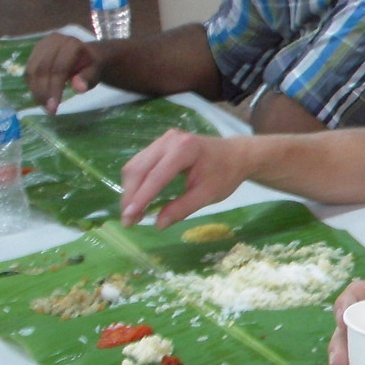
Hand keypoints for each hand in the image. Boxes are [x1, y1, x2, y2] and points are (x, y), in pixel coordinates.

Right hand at [26, 31, 99, 113]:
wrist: (85, 55)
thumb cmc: (91, 66)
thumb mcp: (95, 72)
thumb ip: (87, 78)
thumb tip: (79, 88)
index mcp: (71, 44)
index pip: (59, 68)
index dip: (54, 89)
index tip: (53, 108)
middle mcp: (52, 41)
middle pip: (42, 69)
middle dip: (43, 92)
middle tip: (48, 110)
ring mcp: (41, 46)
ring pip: (32, 71)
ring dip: (36, 91)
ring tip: (45, 106)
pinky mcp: (33, 53)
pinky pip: (29, 72)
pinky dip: (33, 87)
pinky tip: (41, 98)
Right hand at [120, 129, 249, 227]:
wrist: (235, 155)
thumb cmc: (225, 174)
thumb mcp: (208, 194)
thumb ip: (183, 208)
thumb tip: (158, 224)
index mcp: (184, 149)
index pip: (156, 176)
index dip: (141, 198)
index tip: (129, 217)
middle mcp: (169, 140)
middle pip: (139, 169)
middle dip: (131, 196)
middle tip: (129, 221)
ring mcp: (162, 140)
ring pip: (135, 166)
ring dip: (130, 190)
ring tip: (132, 214)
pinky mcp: (158, 145)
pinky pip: (140, 164)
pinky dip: (136, 183)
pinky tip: (138, 199)